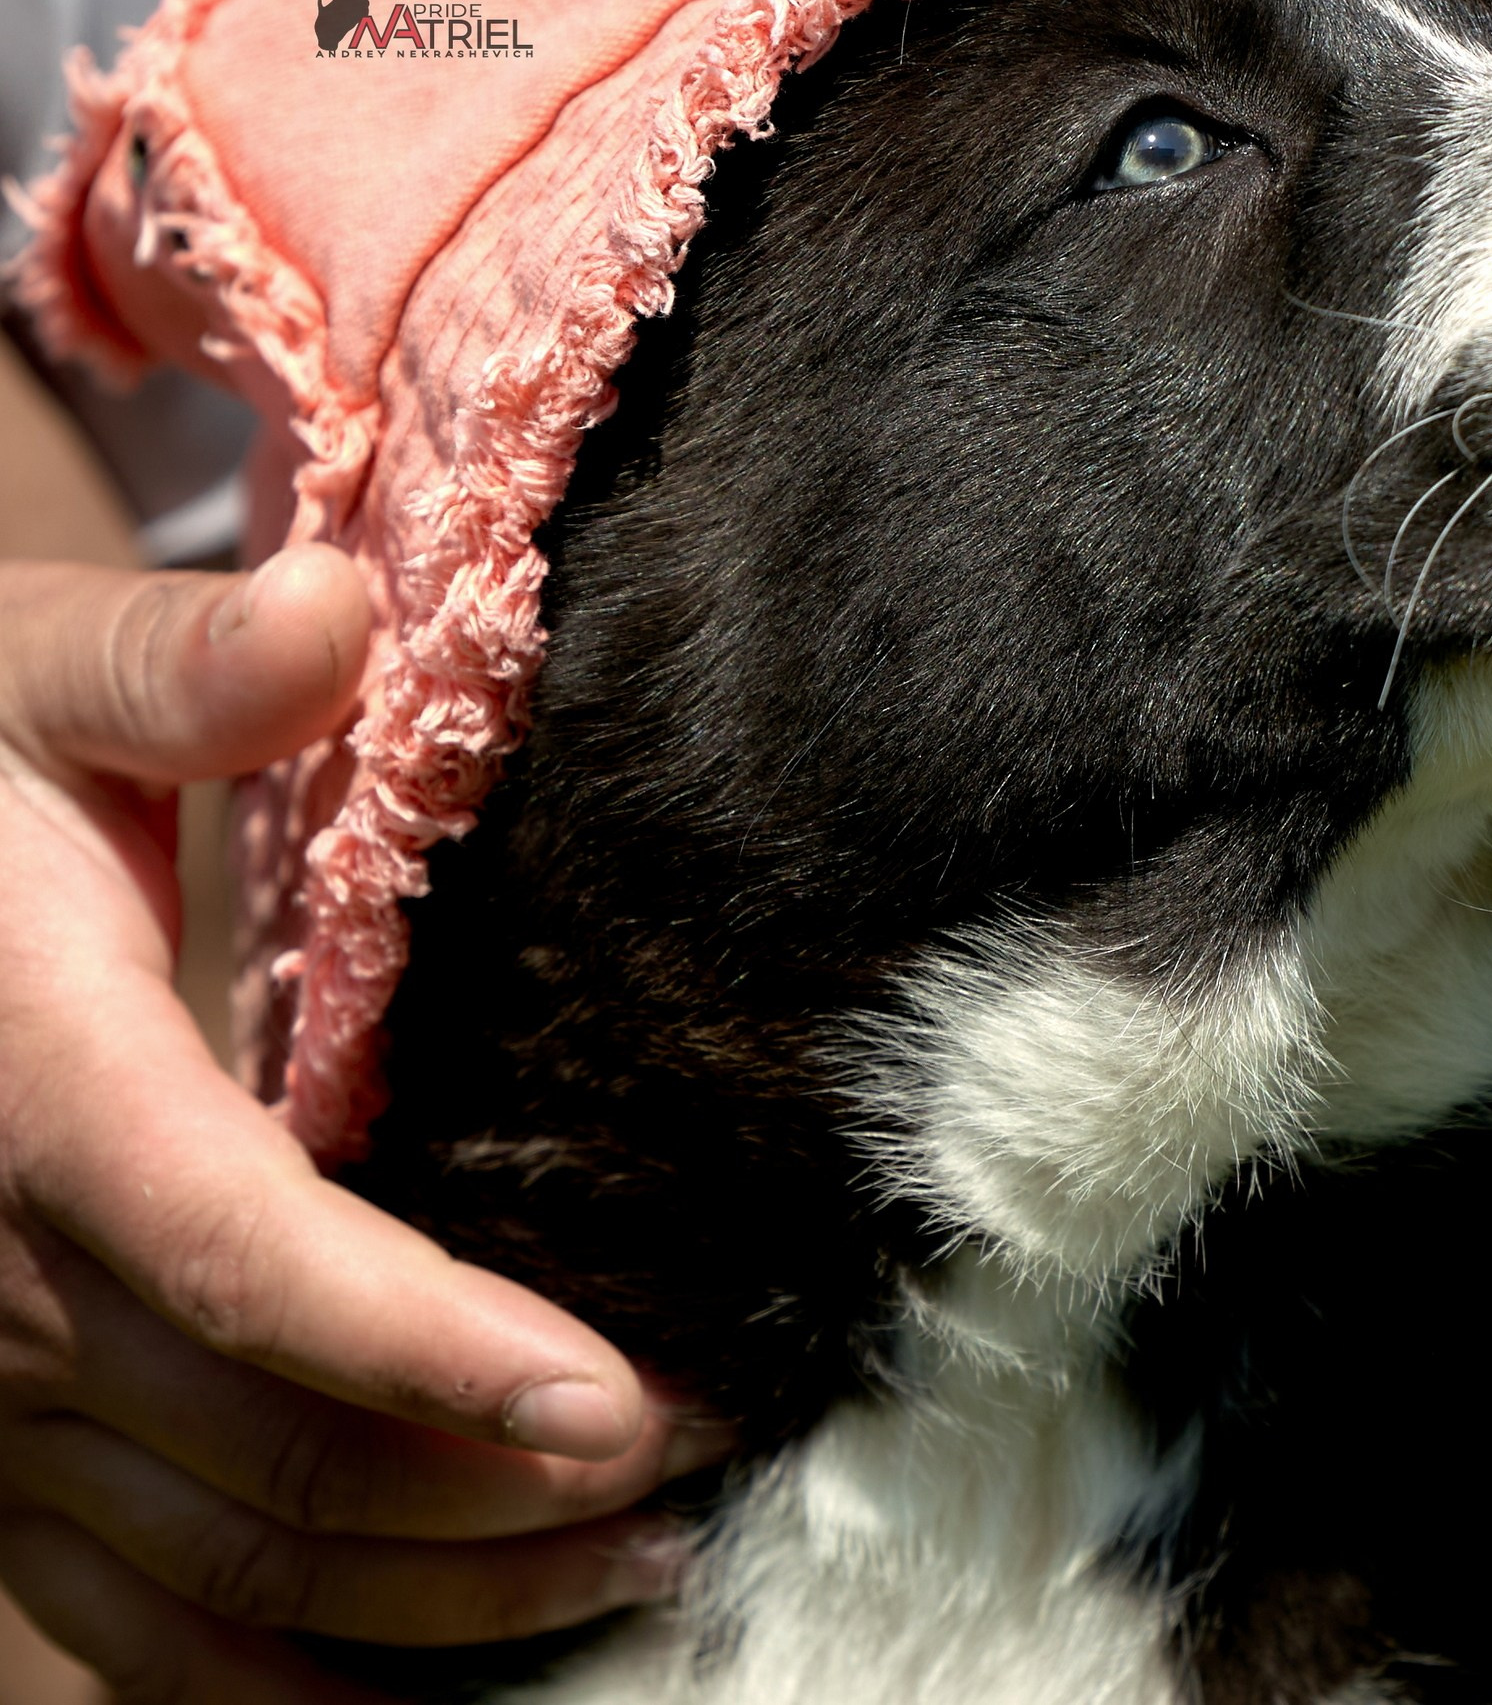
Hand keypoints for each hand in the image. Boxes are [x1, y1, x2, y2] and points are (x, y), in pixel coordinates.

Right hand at [0, 549, 718, 1699]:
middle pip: (266, 1447)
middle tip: (705, 1473)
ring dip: (431, 1607)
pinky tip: (442, 1677)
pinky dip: (288, 1678)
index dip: (434, 1352)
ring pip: (214, 1569)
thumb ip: (180, 665)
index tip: (623, 1404)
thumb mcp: (37, 677)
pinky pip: (133, 1622)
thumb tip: (338, 613)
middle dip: (494, 1489)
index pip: (246, 1261)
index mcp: (36, 1091)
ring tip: (635, 1577)